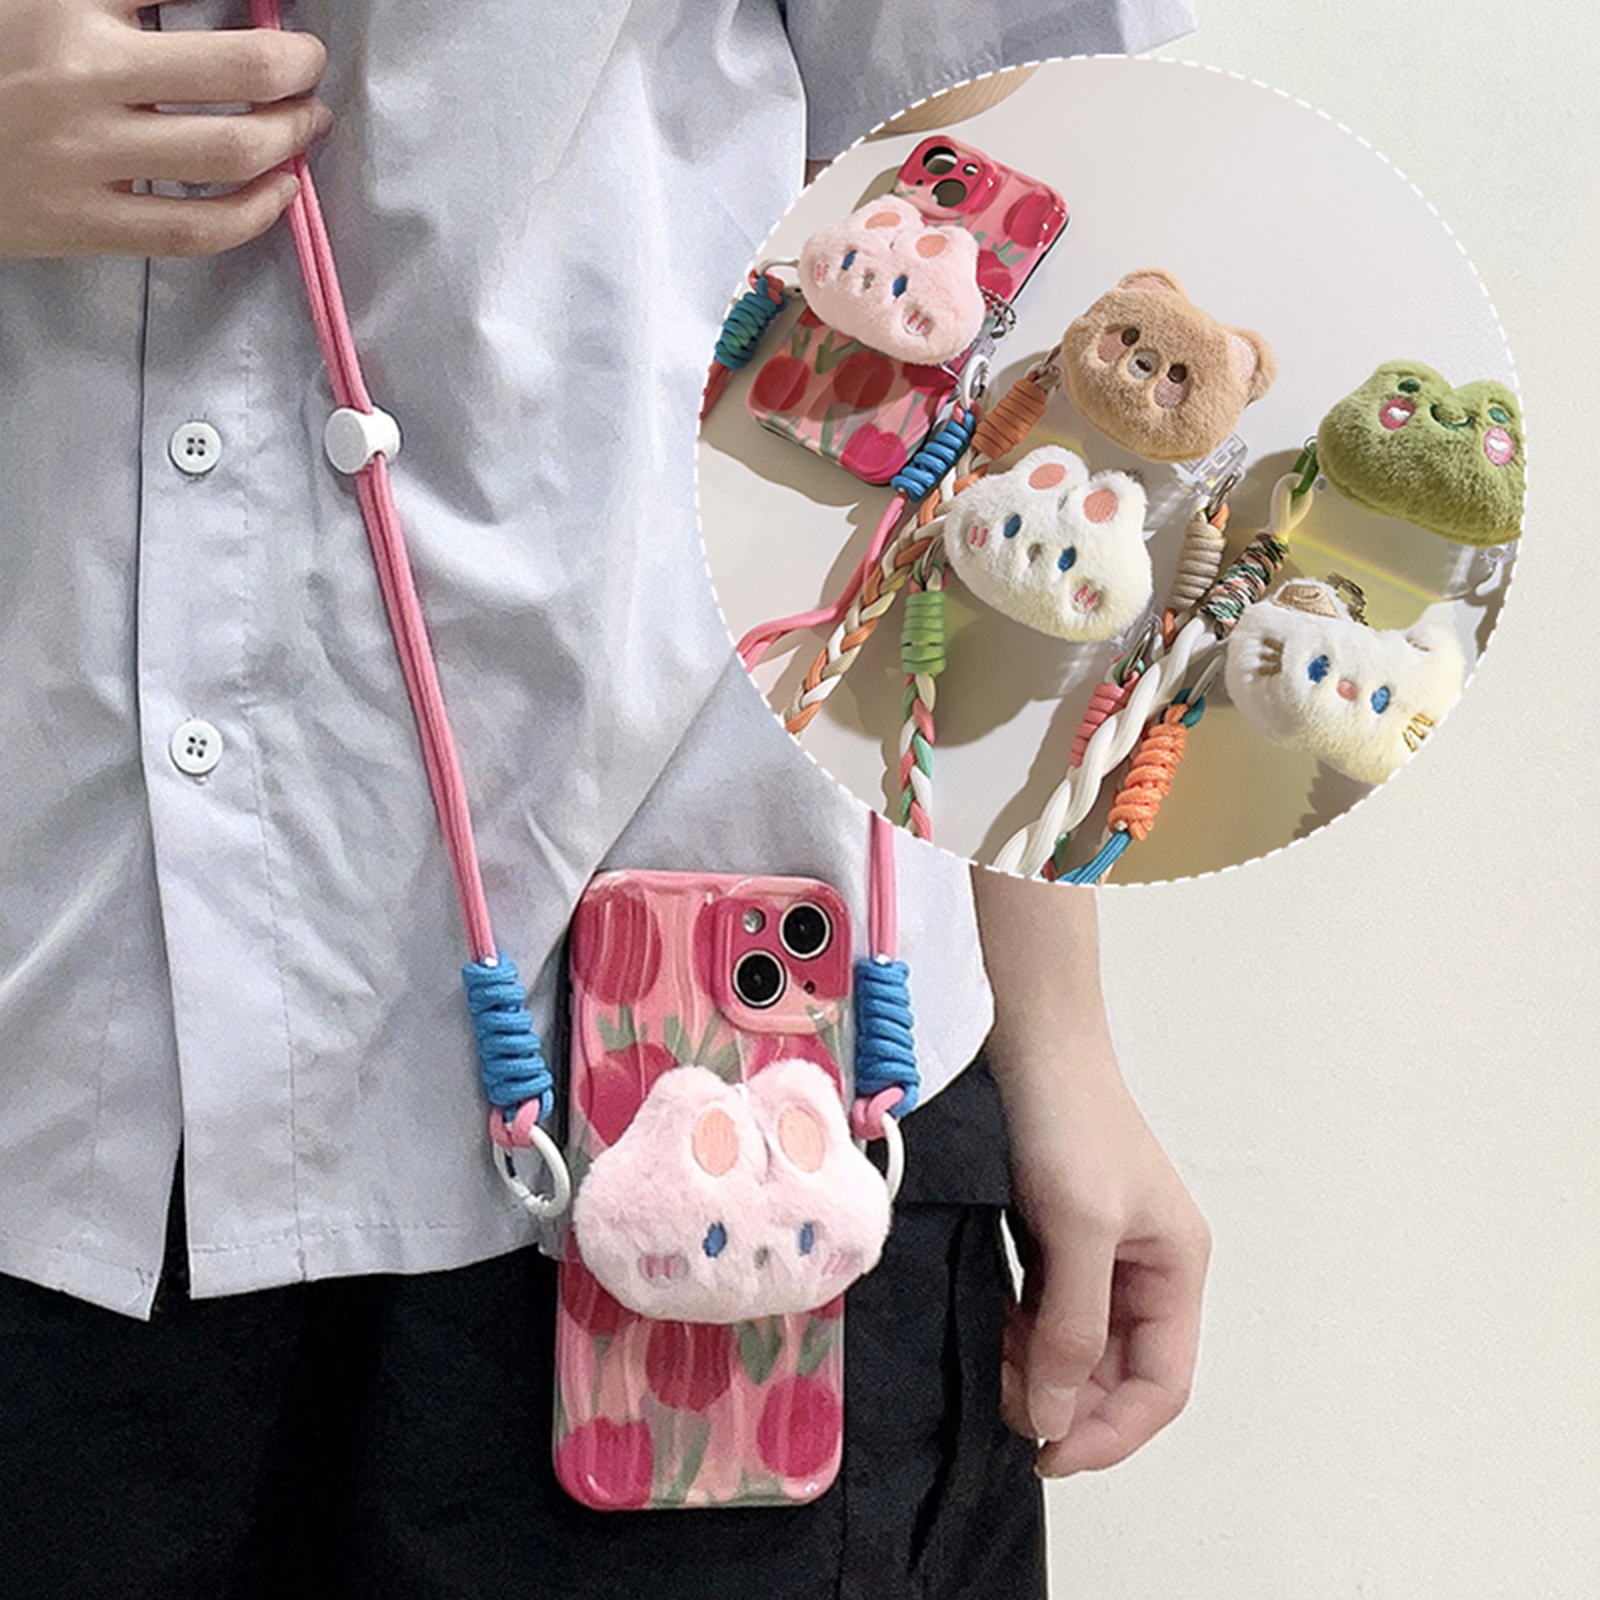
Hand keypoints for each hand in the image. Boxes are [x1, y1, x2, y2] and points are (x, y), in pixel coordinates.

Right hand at [0, 0, 327, 258]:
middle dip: (296, 65)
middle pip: (240, 69)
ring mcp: (85, 157)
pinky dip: (256, 211)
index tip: (280, 8)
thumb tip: (184, 2)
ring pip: (232, 151)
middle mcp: (80, 75)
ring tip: (306, 124)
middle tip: (308, 65)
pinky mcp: (84, 224)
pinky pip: (197, 229)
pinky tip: (279, 189)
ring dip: (290, 137)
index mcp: (63, 1)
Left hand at [971, 868, 1209, 1475]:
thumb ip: (1073, 1325)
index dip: (1110, 1430)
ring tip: (988, 1361)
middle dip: (1063, 1398)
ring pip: (1073, 1344)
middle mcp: (1145, 1268)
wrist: (1025, 1037)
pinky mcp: (1055, 1234)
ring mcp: (1098, 1251)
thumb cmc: (1066, 1121)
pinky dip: (1016, 1329)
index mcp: (1175, 1268)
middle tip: (1002, 1401)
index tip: (1047, 1452)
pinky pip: (1041, 1308)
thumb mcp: (1079, 1228)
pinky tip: (985, 1326)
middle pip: (1114, 1371)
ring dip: (1033, 1366)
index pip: (1161, 1384)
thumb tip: (1057, 1416)